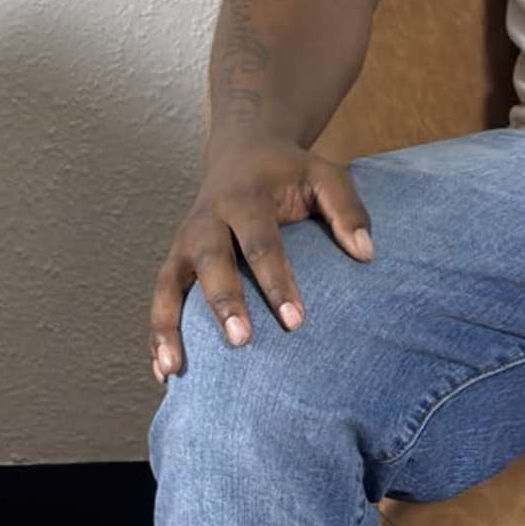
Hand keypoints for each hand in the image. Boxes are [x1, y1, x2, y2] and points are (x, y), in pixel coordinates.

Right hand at [150, 145, 375, 376]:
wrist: (242, 152)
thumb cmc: (289, 173)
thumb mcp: (323, 174)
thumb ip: (346, 208)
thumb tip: (366, 254)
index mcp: (245, 197)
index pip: (260, 242)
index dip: (276, 281)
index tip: (296, 321)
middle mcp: (207, 219)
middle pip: (210, 261)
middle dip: (223, 301)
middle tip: (241, 341)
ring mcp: (184, 242)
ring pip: (168, 284)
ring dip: (168, 326)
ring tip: (175, 370)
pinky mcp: (175, 261)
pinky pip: (161, 299)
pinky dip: (158, 334)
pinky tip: (165, 373)